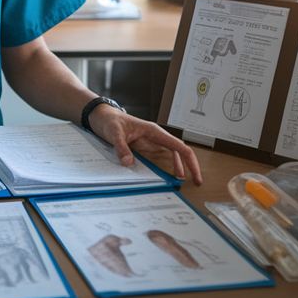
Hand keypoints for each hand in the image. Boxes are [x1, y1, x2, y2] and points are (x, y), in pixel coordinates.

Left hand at [86, 105, 202, 185]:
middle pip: (179, 151)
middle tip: (195, 181)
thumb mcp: (114, 133)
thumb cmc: (110, 120)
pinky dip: (164, 166)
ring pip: (171, 154)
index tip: (195, 175)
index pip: (179, 147)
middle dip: (189, 166)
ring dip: (178, 166)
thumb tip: (129, 163)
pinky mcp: (144, 146)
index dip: (190, 162)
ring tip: (180, 179)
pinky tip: (165, 175)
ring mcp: (150, 142)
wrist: (101, 116)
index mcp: (154, 131)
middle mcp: (155, 137)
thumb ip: (122, 148)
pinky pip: (158, 157)